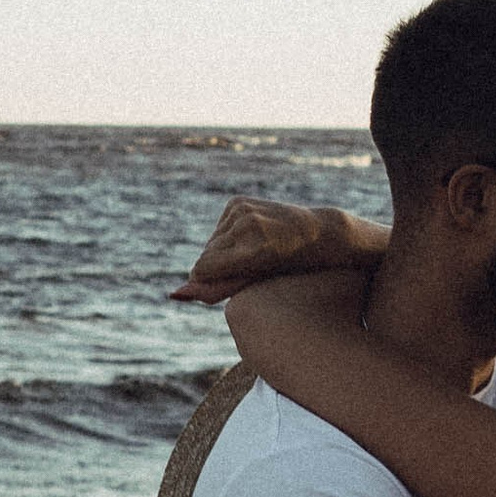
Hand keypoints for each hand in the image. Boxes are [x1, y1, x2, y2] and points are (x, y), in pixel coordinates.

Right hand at [171, 198, 383, 304]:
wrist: (319, 233)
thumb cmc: (292, 269)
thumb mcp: (259, 284)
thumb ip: (219, 288)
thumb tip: (176, 294)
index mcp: (256, 248)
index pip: (204, 267)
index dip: (205, 281)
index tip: (213, 287)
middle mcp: (247, 224)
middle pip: (205, 256)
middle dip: (215, 269)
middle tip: (244, 272)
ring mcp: (242, 209)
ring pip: (210, 244)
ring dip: (221, 255)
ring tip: (250, 258)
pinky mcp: (238, 202)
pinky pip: (218, 229)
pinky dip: (227, 239)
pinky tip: (249, 242)